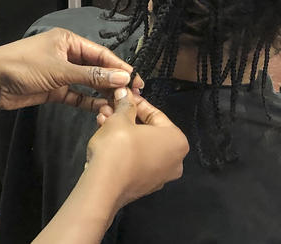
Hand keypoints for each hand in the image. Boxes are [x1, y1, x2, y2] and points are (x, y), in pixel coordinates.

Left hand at [0, 28, 143, 110]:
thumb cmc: (24, 66)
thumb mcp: (60, 70)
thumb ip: (92, 76)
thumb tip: (123, 78)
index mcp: (68, 41)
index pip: (101, 53)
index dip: (119, 67)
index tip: (137, 81)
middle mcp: (67, 54)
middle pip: (96, 68)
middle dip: (113, 82)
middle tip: (133, 97)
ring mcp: (60, 73)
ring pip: (88, 84)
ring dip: (103, 94)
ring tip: (120, 106)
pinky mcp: (54, 90)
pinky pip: (76, 96)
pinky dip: (88, 103)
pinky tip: (103, 110)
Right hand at [86, 88, 188, 207]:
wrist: (104, 186)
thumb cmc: (118, 150)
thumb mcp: (120, 118)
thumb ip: (125, 104)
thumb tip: (125, 94)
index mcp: (177, 141)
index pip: (155, 114)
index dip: (136, 102)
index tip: (125, 96)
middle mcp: (174, 160)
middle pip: (148, 130)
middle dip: (126, 117)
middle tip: (111, 107)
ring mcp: (160, 175)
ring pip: (140, 145)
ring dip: (122, 131)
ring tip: (103, 120)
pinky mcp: (144, 185)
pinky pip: (136, 159)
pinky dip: (123, 148)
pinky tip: (105, 137)